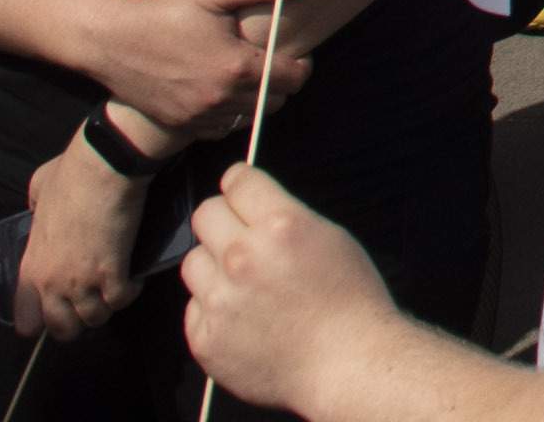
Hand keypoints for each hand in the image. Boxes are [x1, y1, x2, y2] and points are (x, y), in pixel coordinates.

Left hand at [16, 133, 151, 339]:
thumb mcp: (37, 190)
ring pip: (95, 318)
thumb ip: (35, 206)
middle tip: (92, 304)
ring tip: (115, 288)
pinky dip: (130, 291)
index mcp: (32, 266)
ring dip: (107, 306)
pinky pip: (121, 300)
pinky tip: (135, 278)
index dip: (42, 320)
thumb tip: (39, 206)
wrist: (104, 166)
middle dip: (78, 323)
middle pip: (63, 328)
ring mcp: (81, 281)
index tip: (59, 309)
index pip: (26, 318)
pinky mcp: (112, 274)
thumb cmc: (70, 173)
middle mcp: (53, 282)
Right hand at [92, 0, 308, 138]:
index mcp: (236, 65)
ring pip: (249, 119)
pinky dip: (229, 115)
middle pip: (276, 103)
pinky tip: (221, 92)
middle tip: (271, 64)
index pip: (293, 78)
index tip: (296, 54)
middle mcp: (221, 97)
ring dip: (256, 101)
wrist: (111, 40)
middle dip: (281, 84)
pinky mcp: (182, 125)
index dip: (302, 66)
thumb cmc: (164, 12)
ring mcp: (200, 116)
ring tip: (245, 76)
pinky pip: (221, 129)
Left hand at [178, 167, 395, 411]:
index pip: (238, 181)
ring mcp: (220, 300)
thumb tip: (254, 207)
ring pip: (193, 262)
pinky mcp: (206, 337)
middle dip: (222, 219)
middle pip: (205, 214)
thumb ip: (287, 217)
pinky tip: (242, 316)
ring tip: (241, 282)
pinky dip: (213, 309)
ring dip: (213, 266)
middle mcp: (243, 258)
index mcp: (280, 226)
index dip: (240, 181)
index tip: (238, 187)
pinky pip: (193, 308)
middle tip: (238, 234)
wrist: (347, 363)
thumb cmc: (350, 302)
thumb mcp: (331, 238)